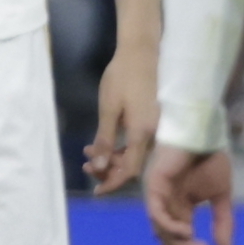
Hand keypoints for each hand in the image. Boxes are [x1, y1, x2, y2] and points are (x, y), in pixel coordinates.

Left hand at [81, 44, 157, 191]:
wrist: (142, 52)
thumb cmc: (122, 77)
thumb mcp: (109, 108)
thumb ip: (104, 139)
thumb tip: (99, 168)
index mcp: (143, 133)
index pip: (129, 171)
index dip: (112, 184)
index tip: (96, 192)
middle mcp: (155, 135)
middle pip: (133, 165)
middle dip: (109, 172)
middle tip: (86, 167)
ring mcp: (157, 129)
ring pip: (135, 155)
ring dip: (112, 159)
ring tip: (89, 154)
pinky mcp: (155, 121)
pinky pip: (138, 143)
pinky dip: (121, 147)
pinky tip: (102, 143)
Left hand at [144, 144, 232, 244]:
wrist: (205, 133)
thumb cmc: (210, 159)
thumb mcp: (221, 197)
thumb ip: (222, 222)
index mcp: (180, 209)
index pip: (181, 241)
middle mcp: (166, 206)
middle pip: (169, 241)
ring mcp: (158, 196)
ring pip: (161, 230)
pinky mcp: (154, 185)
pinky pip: (156, 212)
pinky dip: (169, 226)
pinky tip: (187, 233)